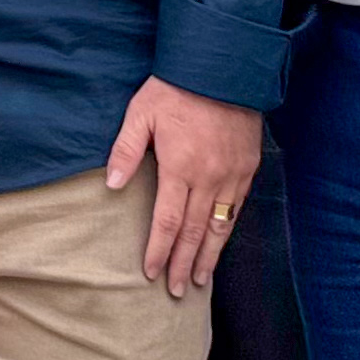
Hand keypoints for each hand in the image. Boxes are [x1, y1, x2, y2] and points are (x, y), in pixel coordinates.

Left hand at [105, 77, 261, 296]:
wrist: (223, 68)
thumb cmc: (175, 89)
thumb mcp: (140, 113)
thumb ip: (126, 150)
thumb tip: (111, 184)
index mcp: (180, 168)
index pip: (168, 222)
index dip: (159, 250)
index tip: (151, 272)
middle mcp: (209, 178)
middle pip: (195, 233)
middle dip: (185, 265)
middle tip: (177, 291)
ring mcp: (232, 176)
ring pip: (220, 227)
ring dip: (210, 256)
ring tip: (201, 280)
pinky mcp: (248, 168)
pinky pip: (238, 209)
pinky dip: (228, 231)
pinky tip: (220, 243)